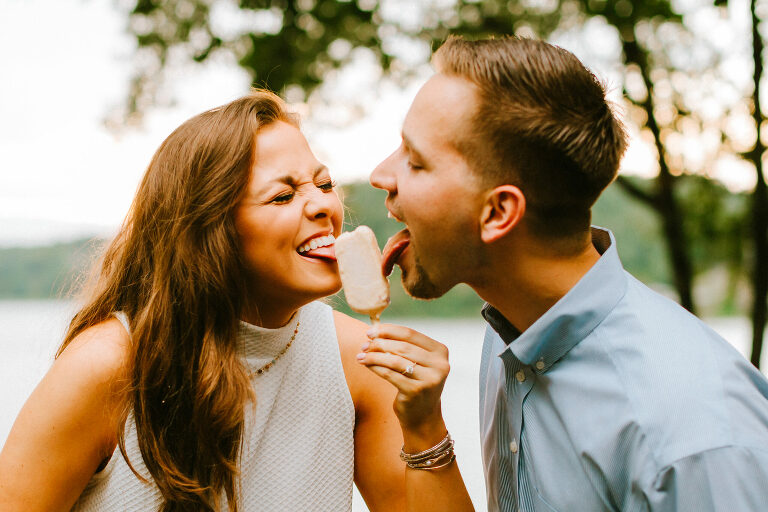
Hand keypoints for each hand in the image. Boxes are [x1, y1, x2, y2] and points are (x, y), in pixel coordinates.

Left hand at [356, 323, 449, 439]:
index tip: (371, 331)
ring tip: (361, 355)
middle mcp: (439, 365)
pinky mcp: (416, 392)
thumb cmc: (416, 383)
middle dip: (380, 343)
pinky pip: (390, 374)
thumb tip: (375, 331)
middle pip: (402, 346)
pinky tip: (366, 365)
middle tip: (364, 344)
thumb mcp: (417, 362)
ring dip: (374, 356)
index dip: (388, 330)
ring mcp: (429, 379)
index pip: (410, 334)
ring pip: (395, 360)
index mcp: (440, 351)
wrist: (423, 416)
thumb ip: (403, 346)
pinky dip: (376, 368)